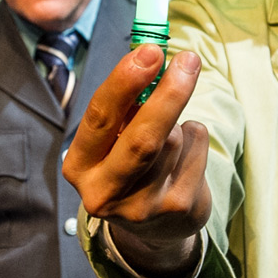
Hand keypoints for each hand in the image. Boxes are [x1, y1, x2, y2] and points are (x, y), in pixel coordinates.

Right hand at [63, 45, 211, 276]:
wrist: (154, 227)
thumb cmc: (129, 163)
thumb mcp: (115, 137)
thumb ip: (126, 104)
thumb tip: (153, 56)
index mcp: (79, 167)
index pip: (99, 119)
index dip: (125, 82)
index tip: (150, 51)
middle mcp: (104, 192)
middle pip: (142, 139)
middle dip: (168, 94)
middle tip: (188, 60)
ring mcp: (143, 207)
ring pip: (175, 139)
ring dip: (180, 123)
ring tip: (169, 138)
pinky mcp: (177, 209)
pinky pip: (197, 150)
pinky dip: (197, 139)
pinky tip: (184, 157)